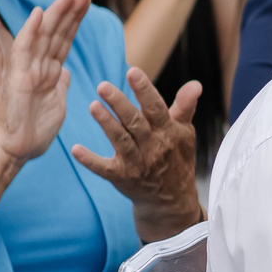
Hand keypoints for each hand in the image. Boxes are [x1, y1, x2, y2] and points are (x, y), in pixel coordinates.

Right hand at [0, 0, 88, 165]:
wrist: (15, 151)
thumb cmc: (34, 132)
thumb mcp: (57, 104)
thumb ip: (60, 84)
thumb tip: (64, 70)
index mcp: (48, 71)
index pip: (64, 39)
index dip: (75, 20)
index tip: (87, 1)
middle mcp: (37, 66)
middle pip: (56, 32)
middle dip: (71, 10)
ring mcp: (26, 69)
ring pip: (43, 35)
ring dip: (56, 13)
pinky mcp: (17, 77)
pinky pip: (23, 49)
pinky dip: (31, 30)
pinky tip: (39, 13)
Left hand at [72, 67, 203, 240]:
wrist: (171, 199)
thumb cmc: (176, 158)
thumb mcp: (185, 132)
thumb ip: (185, 106)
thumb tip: (196, 83)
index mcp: (168, 132)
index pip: (156, 108)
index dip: (145, 90)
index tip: (132, 72)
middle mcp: (153, 147)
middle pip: (135, 122)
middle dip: (119, 104)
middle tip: (102, 86)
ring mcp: (137, 163)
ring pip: (120, 141)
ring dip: (106, 124)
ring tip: (93, 106)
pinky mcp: (122, 177)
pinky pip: (104, 169)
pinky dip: (90, 160)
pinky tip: (76, 150)